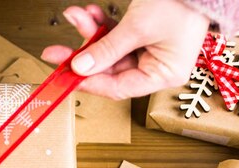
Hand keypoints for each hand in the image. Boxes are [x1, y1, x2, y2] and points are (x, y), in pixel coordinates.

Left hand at [41, 1, 209, 99]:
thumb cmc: (182, 1)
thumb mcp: (139, 28)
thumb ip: (107, 50)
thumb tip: (80, 68)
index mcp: (164, 75)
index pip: (119, 88)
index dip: (90, 83)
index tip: (66, 77)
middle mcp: (157, 66)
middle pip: (109, 69)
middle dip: (83, 54)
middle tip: (56, 51)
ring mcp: (149, 50)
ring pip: (109, 50)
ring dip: (91, 32)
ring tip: (77, 16)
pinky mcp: (143, 34)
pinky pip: (116, 35)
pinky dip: (102, 24)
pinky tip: (89, 13)